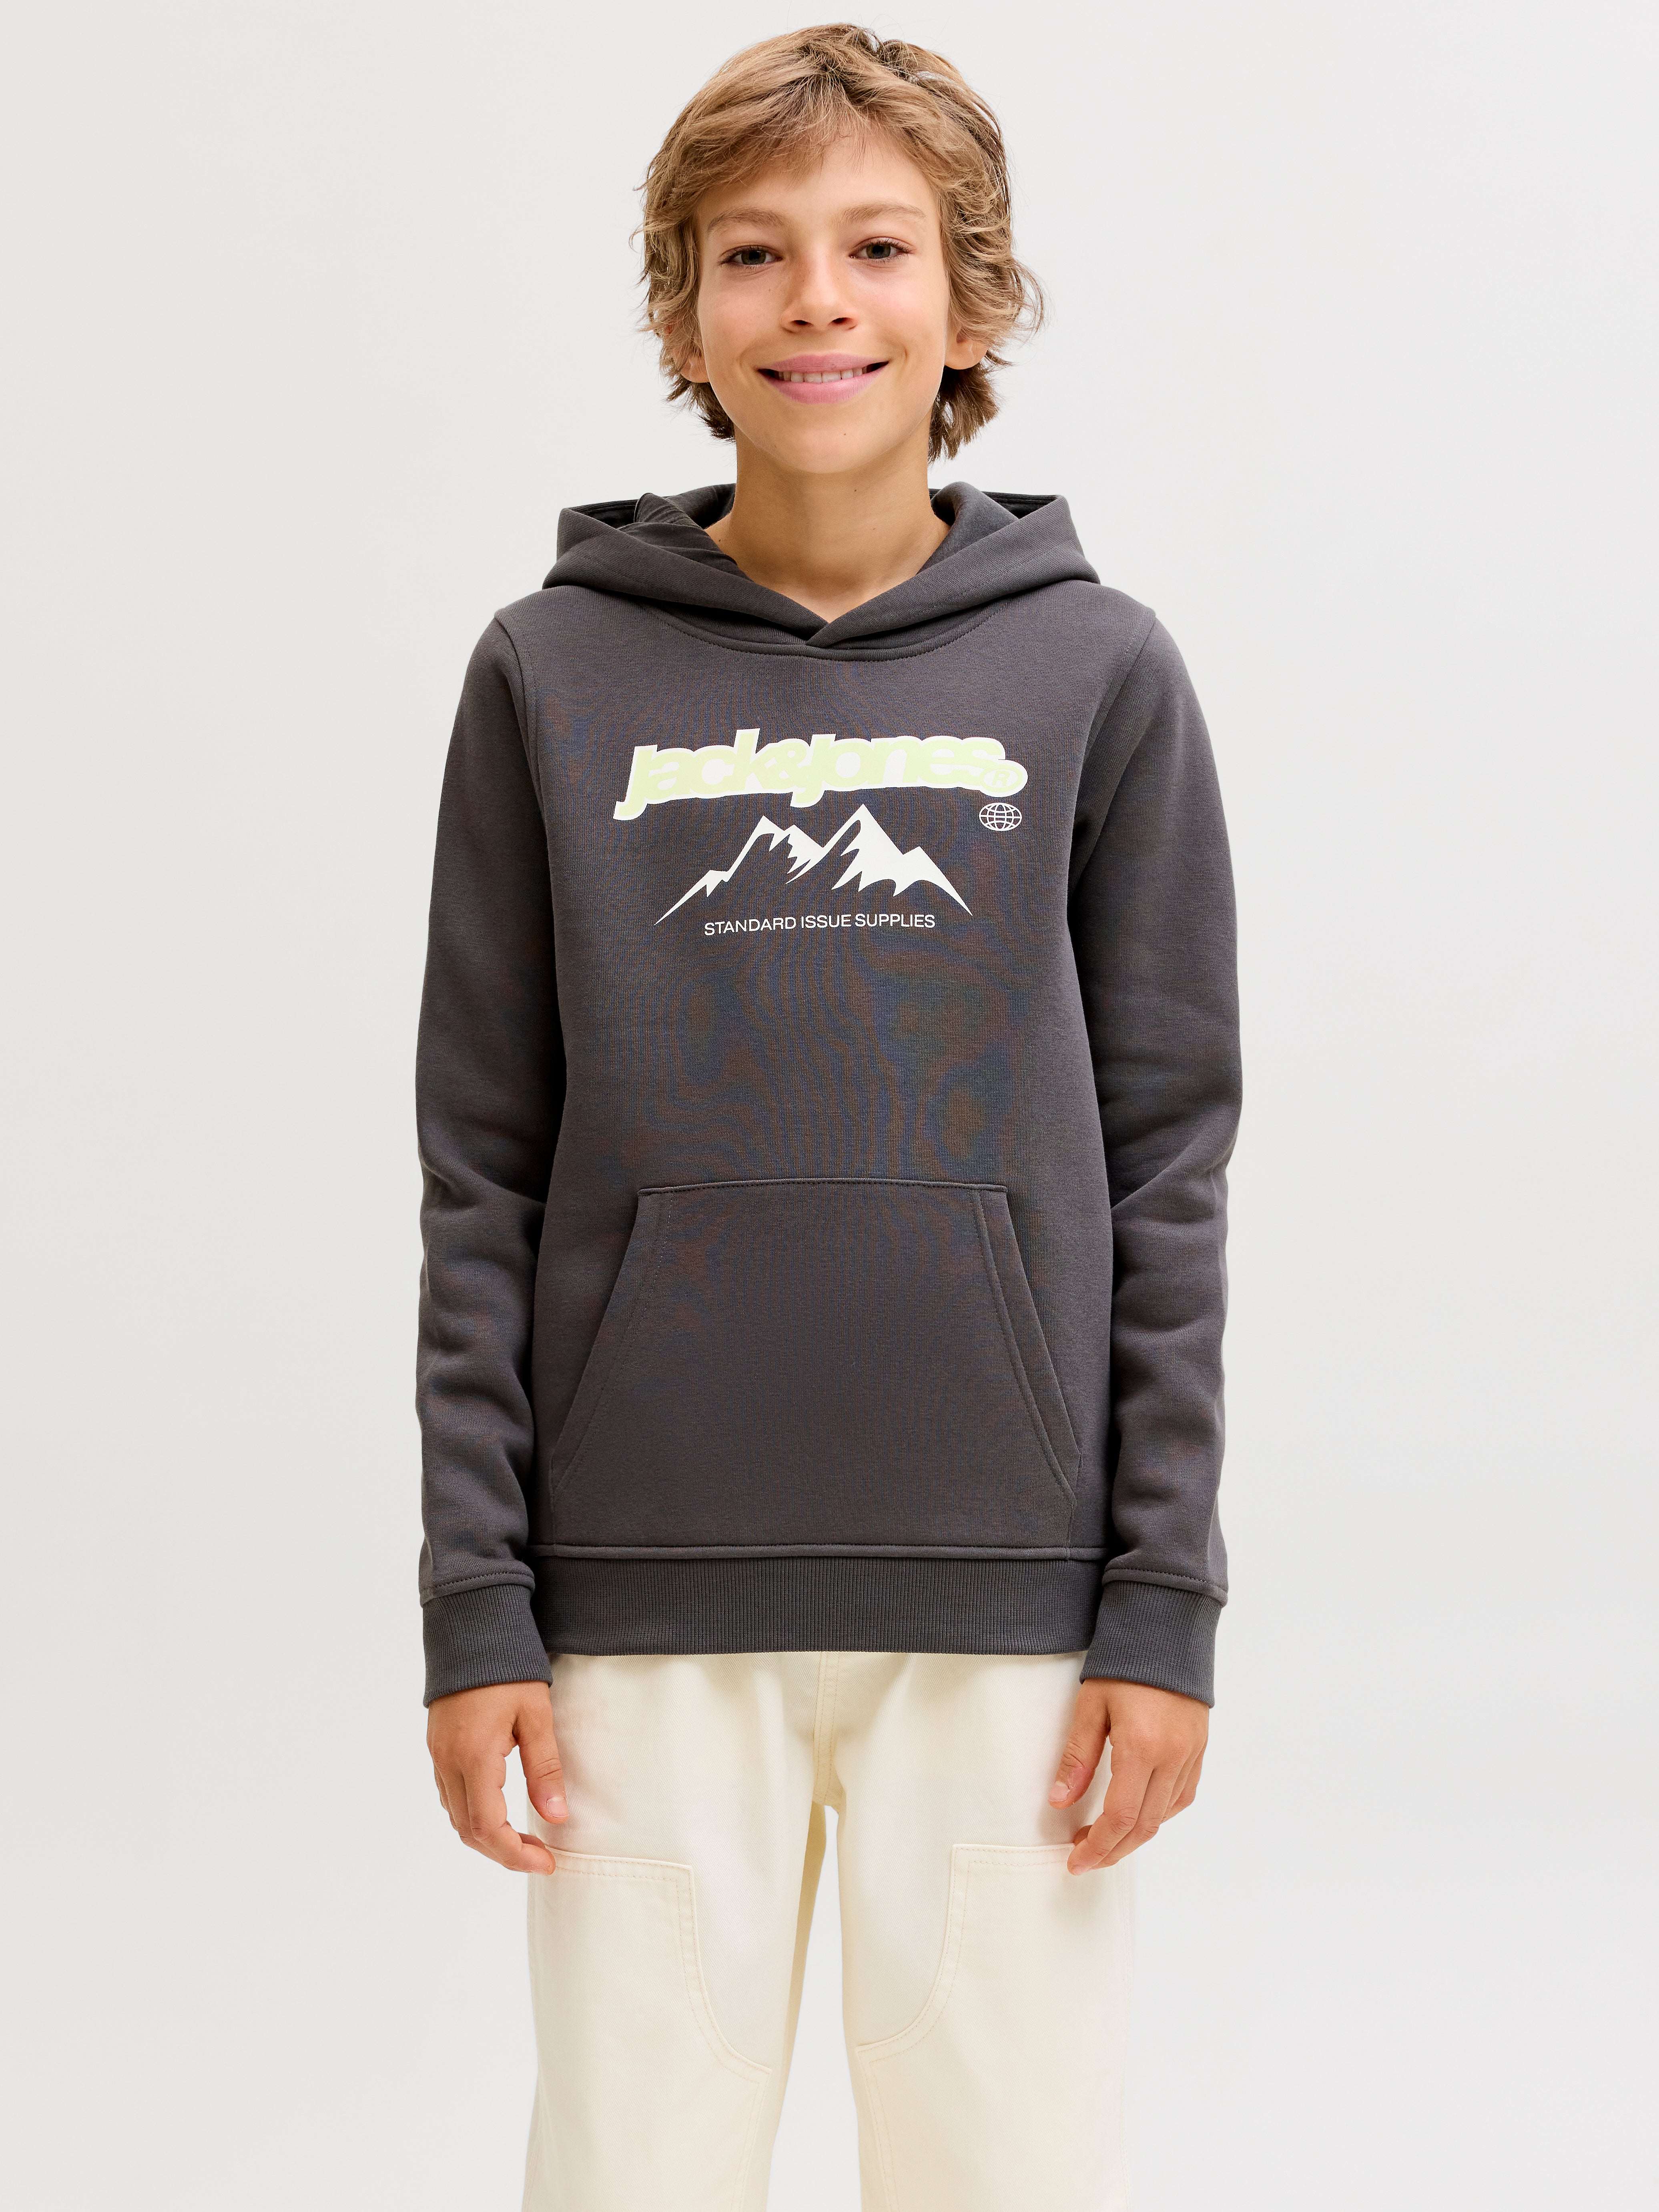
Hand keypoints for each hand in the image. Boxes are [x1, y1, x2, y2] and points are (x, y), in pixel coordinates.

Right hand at [427, 1680, 568, 1873]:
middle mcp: (449, 1762)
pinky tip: (499, 1812)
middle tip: (540, 1857)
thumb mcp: (536, 1716)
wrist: (472, 1629)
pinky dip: (473, 1816)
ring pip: (456, 1817)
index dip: (515, 1855)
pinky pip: (450, 1796)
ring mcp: (438, 1756)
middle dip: (503, 1853)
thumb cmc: (510, 1669)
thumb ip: (544, 1768)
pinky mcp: (437, 1747)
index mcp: (474, 1757)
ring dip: (487, 1837)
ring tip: (524, 1840)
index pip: (488, 1828)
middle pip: (468, 1831)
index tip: (546, 1863)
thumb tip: (556, 1817)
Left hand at [1049, 1678, 1208, 1873]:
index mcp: (1142, 1747)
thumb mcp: (1090, 1704)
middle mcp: (1172, 1757)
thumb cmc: (1123, 1661)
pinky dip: (1159, 1814)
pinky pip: (1182, 1796)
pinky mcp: (1199, 1748)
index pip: (1119, 1817)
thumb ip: (1077, 1756)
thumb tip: (1059, 1801)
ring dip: (1135, 1836)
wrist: (1166, 1628)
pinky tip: (1139, 1814)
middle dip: (1113, 1850)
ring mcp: (1191, 1754)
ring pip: (1165, 1815)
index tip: (1075, 1862)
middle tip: (1086, 1857)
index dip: (1097, 1847)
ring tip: (1106, 1839)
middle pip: (1144, 1825)